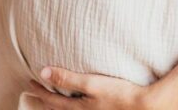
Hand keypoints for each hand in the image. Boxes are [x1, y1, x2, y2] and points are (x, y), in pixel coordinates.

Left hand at [24, 65, 176, 108]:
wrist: (147, 107)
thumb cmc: (121, 94)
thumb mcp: (92, 83)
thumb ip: (67, 78)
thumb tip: (44, 72)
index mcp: (78, 108)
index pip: (51, 100)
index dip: (39, 91)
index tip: (29, 81)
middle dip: (43, 101)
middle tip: (32, 94)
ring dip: (56, 106)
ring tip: (49, 100)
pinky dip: (70, 108)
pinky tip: (76, 104)